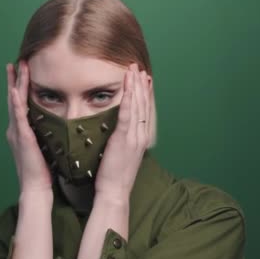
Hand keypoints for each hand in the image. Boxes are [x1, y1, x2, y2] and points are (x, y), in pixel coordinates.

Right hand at [5, 61, 52, 192]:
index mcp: (21, 130)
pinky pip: (18, 116)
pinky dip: (16, 102)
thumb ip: (47, 134)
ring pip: (15, 102)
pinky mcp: (22, 137)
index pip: (20, 103)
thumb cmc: (43, 170)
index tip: (22, 71)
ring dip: (15, 84)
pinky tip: (16, 91)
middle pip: (14, 98)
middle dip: (14, 80)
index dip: (19, 87)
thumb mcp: (45, 146)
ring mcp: (17, 132)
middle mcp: (16, 128)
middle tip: (15, 62)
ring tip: (15, 67)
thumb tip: (57, 124)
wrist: (36, 186)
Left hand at [94, 63, 152, 201]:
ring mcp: (134, 137)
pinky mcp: (124, 139)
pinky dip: (129, 99)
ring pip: (137, 106)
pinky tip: (129, 87)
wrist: (115, 191)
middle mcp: (141, 135)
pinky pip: (127, 115)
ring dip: (136, 86)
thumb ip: (123, 140)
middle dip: (141, 84)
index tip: (144, 79)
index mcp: (141, 138)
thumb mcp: (122, 154)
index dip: (145, 93)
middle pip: (144, 104)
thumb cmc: (114, 175)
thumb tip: (118, 130)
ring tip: (133, 70)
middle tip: (138, 67)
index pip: (145, 110)